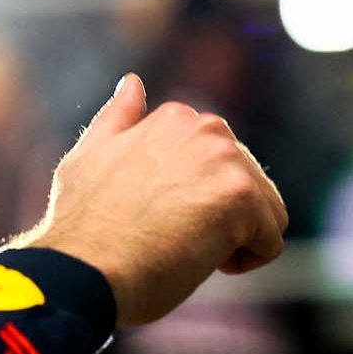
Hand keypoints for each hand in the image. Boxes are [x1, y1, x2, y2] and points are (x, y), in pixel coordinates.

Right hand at [5, 72, 287, 326]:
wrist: (84, 270)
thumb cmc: (82, 227)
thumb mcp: (90, 156)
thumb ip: (118, 118)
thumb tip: (132, 82)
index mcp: (175, 118)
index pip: (220, 166)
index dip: (193, 202)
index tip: (158, 219)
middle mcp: (204, 128)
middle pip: (248, 187)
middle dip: (220, 220)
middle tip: (168, 238)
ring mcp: (224, 159)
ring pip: (265, 214)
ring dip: (233, 241)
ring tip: (184, 249)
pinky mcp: (240, 196)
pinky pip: (270, 242)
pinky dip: (245, 262)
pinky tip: (200, 261)